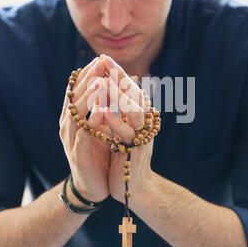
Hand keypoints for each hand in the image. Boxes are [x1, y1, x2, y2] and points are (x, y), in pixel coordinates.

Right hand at [59, 57, 110, 202]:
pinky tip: (102, 112)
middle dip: (88, 79)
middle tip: (100, 62)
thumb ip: (100, 108)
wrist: (92, 186)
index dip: (89, 74)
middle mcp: (68, 125)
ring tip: (100, 81)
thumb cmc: (97, 153)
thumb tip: (109, 84)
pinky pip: (85, 135)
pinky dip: (93, 122)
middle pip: (75, 97)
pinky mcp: (79, 154)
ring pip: (77, 113)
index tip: (100, 58)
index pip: (78, 90)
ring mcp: (72, 140)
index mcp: (73, 117)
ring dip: (89, 97)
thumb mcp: (99, 127)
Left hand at [100, 56, 154, 203]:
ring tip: (105, 81)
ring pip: (133, 111)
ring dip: (119, 95)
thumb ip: (121, 111)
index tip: (104, 58)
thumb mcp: (122, 130)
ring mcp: (141, 136)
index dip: (118, 73)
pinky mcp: (134, 151)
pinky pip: (125, 134)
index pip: (130, 89)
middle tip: (106, 61)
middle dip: (119, 77)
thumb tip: (113, 87)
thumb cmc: (126, 157)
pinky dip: (114, 121)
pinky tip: (103, 111)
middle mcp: (144, 123)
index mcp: (140, 117)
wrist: (135, 188)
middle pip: (135, 94)